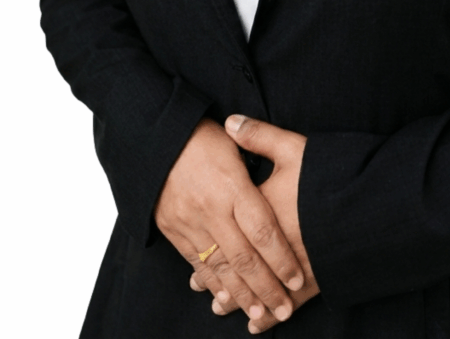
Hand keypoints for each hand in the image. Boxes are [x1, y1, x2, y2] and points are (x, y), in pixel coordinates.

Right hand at [154, 117, 303, 325]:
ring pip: (219, 267)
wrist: (151, 137)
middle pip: (243, 257)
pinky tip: (224, 298)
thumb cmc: (201, 134)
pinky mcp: (172, 229)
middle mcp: (212, 208)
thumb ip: (260, 154)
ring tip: (259, 314)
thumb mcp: (235, 140)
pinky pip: (195, 262)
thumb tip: (286, 165)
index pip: (263, 230)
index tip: (298, 278)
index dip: (281, 258)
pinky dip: (211, 283)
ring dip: (240, 295)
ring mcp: (190, 221)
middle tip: (284, 309)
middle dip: (266, 288)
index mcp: (232, 185)